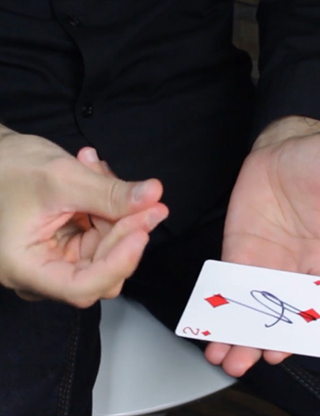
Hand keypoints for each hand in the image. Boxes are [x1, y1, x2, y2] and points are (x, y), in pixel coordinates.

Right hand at [0, 129, 167, 306]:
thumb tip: (154, 195)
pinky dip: (107, 207)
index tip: (142, 232)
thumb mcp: (61, 178)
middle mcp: (41, 274)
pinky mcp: (69, 246)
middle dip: (125, 231)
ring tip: (100, 171)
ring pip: (108, 251)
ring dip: (117, 212)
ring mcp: (57, 261)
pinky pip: (103, 236)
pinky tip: (96, 174)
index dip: (118, 263)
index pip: (82, 287)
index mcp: (25, 268)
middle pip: (102, 270)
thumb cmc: (6, 169)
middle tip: (144, 198)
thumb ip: (110, 192)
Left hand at [205, 117, 319, 376]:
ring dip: (236, 330)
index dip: (297, 327)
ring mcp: (267, 260)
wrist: (288, 144)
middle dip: (260, 338)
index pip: (315, 303)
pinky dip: (219, 303)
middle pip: (279, 313)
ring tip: (220, 357)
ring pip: (251, 305)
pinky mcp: (241, 249)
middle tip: (240, 364)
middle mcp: (296, 267)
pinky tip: (208, 323)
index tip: (281, 349)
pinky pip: (230, 282)